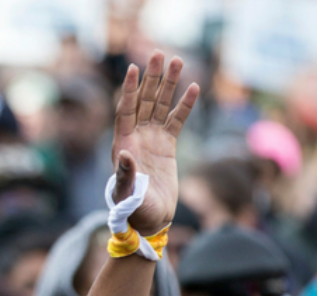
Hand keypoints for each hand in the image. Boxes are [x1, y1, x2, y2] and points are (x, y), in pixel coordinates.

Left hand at [109, 50, 199, 235]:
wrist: (150, 220)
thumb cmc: (134, 209)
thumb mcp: (127, 194)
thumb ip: (125, 175)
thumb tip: (124, 155)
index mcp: (122, 144)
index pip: (125, 110)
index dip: (130, 90)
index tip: (133, 68)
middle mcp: (136, 137)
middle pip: (144, 101)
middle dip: (151, 78)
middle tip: (159, 54)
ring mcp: (152, 139)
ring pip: (160, 106)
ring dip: (168, 84)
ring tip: (177, 61)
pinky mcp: (167, 145)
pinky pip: (176, 120)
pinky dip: (184, 105)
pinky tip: (193, 87)